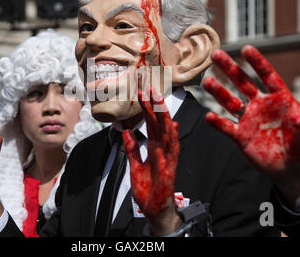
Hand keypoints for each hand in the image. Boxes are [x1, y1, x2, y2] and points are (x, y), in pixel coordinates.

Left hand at [123, 87, 181, 234]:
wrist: (153, 210)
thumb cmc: (147, 190)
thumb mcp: (134, 166)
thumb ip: (132, 149)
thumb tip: (126, 132)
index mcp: (153, 148)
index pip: (150, 123)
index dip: (146, 108)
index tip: (141, 93)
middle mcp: (162, 149)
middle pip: (159, 123)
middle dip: (155, 106)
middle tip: (149, 88)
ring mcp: (167, 158)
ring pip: (168, 132)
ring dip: (164, 116)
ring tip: (159, 100)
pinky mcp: (171, 169)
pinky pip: (173, 152)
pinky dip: (173, 139)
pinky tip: (173, 126)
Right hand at [203, 45, 299, 201]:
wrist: (292, 170)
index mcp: (278, 99)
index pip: (266, 76)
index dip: (257, 62)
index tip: (246, 48)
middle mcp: (260, 105)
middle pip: (242, 82)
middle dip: (230, 68)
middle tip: (216, 54)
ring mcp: (248, 120)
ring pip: (230, 102)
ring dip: (218, 91)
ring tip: (207, 81)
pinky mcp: (240, 136)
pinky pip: (226, 126)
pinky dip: (216, 122)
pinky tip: (208, 116)